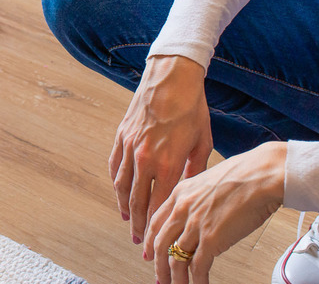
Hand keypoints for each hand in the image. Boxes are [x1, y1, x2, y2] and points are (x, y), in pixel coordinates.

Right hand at [110, 55, 211, 243]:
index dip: (158, 226)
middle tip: (140, 242)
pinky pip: (114, 164)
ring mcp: (130, 146)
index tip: (156, 242)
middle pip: (138, 200)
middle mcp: (145, 157)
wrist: (171, 75)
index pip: (160, 204)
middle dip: (139, 225)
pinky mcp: (122, 134)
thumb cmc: (192, 107)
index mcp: (169, 162)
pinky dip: (116, 181)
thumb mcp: (203, 141)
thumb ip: (195, 169)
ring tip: (128, 221)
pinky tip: (120, 191)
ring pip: (121, 185)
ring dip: (124, 206)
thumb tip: (190, 188)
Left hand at [149, 142, 286, 282]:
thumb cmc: (244, 175)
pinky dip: (196, 281)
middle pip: (160, 243)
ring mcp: (195, 224)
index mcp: (180, 192)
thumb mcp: (208, 180)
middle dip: (157, 264)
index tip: (149, 251)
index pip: (156, 221)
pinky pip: (198, 267)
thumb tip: (198, 214)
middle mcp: (183, 209)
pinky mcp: (211, 239)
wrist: (262, 175)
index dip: (150, 240)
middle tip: (159, 277)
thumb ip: (197, 198)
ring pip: (176, 259)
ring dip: (175, 277)